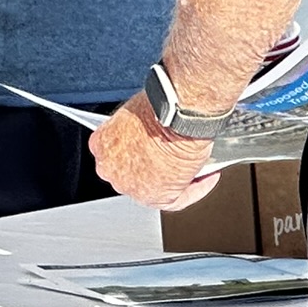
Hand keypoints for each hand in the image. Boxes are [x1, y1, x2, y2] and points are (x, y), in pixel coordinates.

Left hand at [89, 91, 219, 209]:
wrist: (176, 114)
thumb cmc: (159, 107)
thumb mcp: (138, 113)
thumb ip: (137, 129)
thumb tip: (151, 134)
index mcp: (101, 144)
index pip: (118, 154)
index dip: (138, 151)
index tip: (153, 148)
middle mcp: (110, 169)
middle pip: (134, 173)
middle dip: (154, 167)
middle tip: (174, 159)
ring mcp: (131, 186)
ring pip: (155, 187)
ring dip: (175, 179)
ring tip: (193, 167)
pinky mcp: (156, 198)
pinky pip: (179, 199)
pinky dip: (195, 188)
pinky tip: (206, 176)